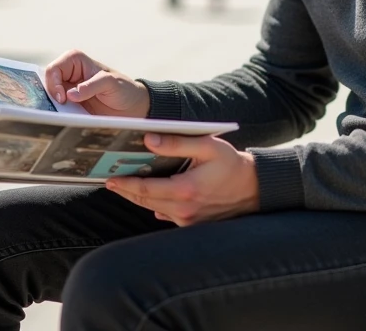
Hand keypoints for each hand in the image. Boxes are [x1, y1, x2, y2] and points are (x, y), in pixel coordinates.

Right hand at [45, 50, 149, 117]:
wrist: (132, 107)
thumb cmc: (123, 88)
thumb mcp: (111, 83)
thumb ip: (91, 86)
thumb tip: (70, 94)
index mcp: (75, 61)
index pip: (54, 69)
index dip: (54, 83)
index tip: (62, 98)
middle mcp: (68, 74)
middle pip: (46, 83)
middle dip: (49, 96)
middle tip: (59, 108)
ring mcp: (68, 90)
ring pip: (49, 98)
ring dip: (52, 107)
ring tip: (59, 116)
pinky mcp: (70, 106)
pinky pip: (57, 110)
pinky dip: (58, 115)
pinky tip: (63, 121)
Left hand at [107, 134, 259, 225]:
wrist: (255, 188)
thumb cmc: (231, 164)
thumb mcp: (207, 147)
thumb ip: (177, 143)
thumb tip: (148, 140)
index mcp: (185, 190)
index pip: (145, 190)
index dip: (125, 185)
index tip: (110, 179)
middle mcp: (184, 210)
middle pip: (145, 201)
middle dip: (126, 191)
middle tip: (110, 181)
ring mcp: (188, 220)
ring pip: (154, 209)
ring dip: (139, 198)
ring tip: (125, 186)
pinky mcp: (193, 225)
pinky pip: (167, 216)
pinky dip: (156, 205)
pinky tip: (150, 196)